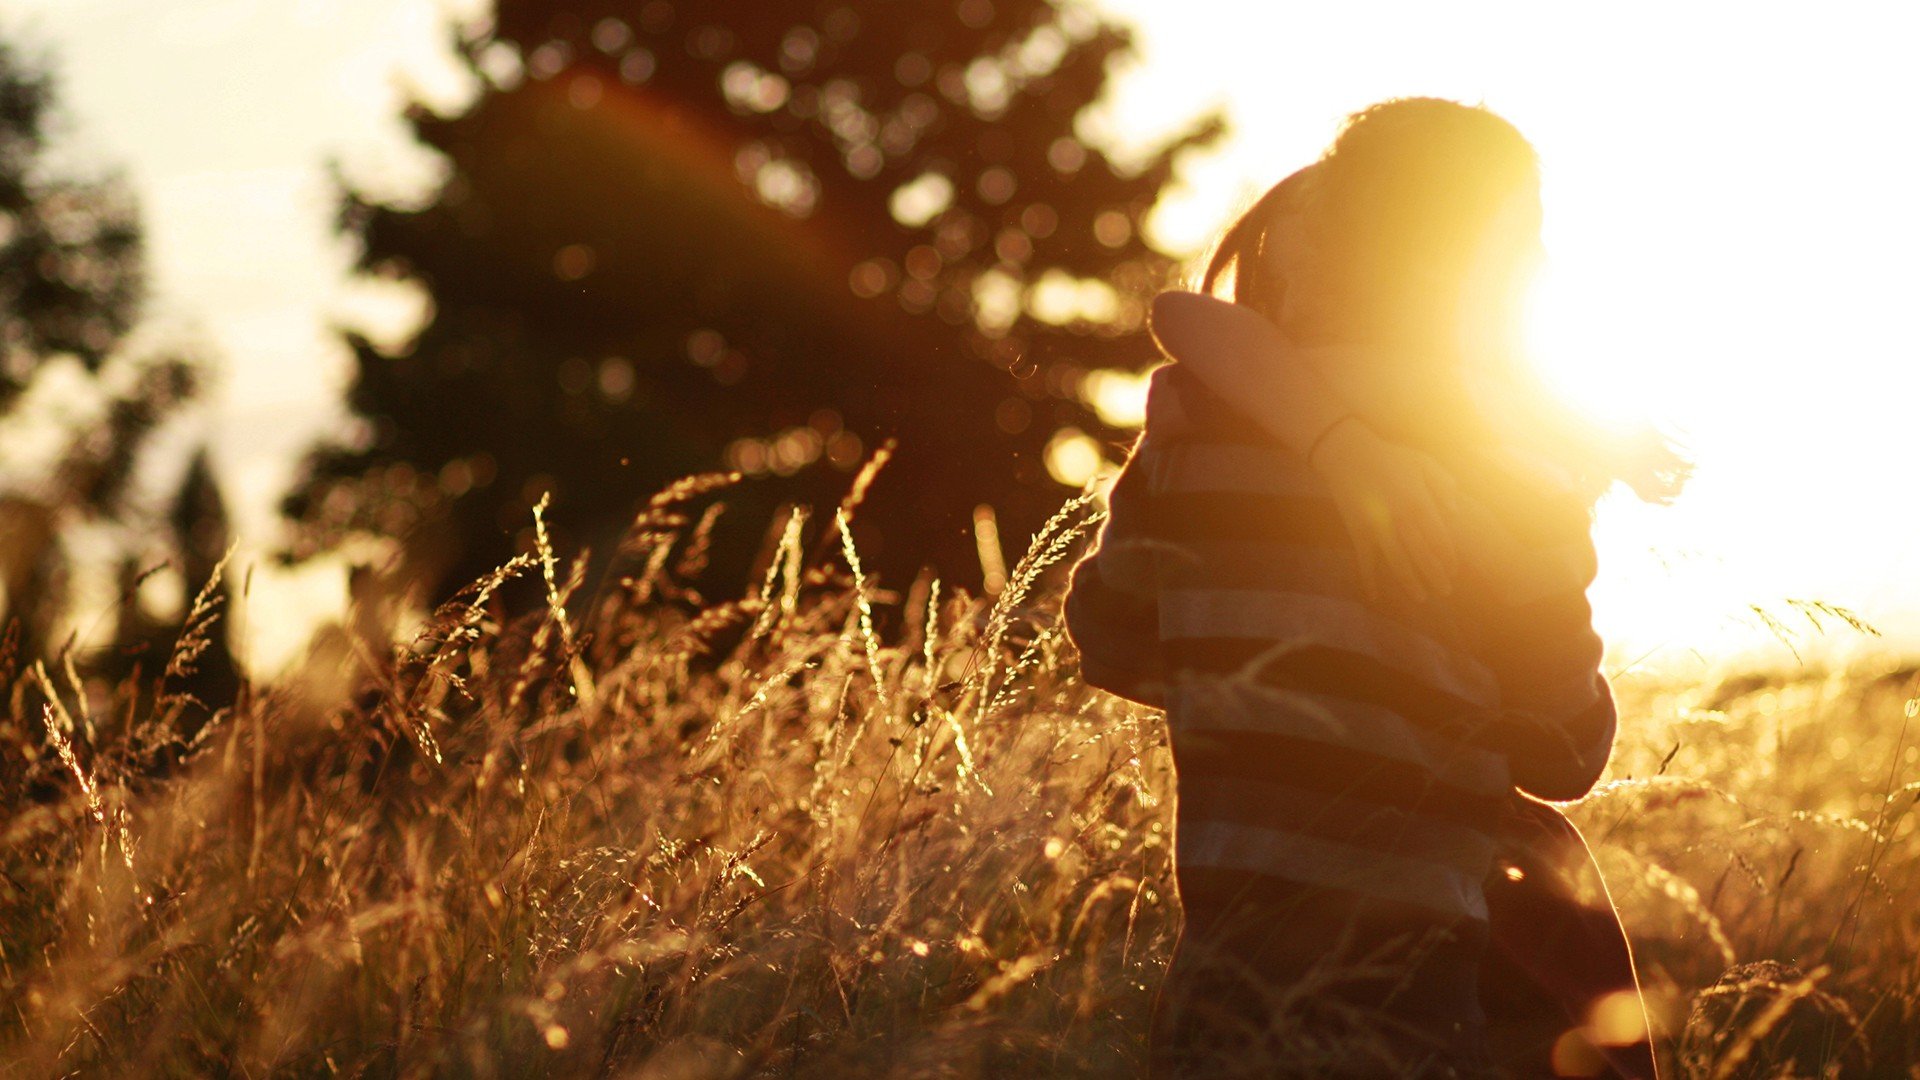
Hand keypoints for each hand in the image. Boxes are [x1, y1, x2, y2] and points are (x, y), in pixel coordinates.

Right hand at [1308, 419, 1461, 603]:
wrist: (1348, 453)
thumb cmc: (1389, 456)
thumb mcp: (1422, 462)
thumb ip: (1442, 484)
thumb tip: (1455, 512)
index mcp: (1418, 500)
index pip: (1439, 537)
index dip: (1448, 557)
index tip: (1455, 570)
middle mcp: (1400, 517)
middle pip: (1422, 554)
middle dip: (1435, 575)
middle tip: (1445, 591)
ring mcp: (1377, 526)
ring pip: (1397, 562)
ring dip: (1410, 582)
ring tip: (1421, 597)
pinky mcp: (1357, 531)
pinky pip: (1364, 560)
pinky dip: (1369, 580)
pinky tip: (1374, 597)